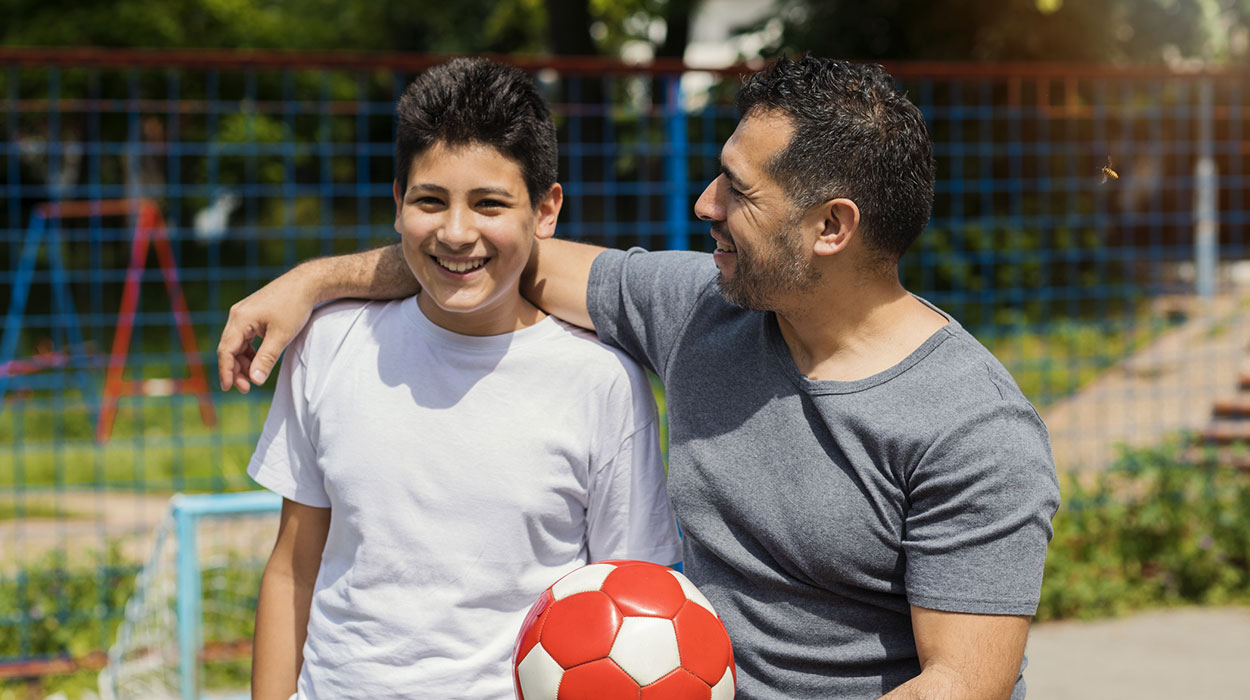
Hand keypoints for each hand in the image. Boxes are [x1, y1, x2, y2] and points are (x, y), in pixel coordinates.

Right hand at [217, 269, 314, 392]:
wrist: (306, 283)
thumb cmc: (294, 307)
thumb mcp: (281, 336)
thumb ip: (266, 358)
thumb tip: (255, 380)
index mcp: (240, 319)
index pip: (226, 350)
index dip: (226, 371)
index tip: (230, 388)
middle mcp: (237, 315)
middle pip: (229, 348)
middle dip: (236, 370)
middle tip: (247, 388)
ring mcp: (244, 313)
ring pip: (237, 343)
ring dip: (243, 361)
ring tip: (254, 377)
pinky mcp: (252, 313)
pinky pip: (244, 337)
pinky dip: (249, 351)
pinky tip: (258, 361)